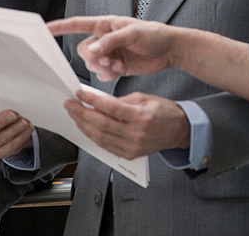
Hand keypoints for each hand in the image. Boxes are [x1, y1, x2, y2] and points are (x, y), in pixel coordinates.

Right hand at [48, 16, 176, 80]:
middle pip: (83, 50)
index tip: (44, 29)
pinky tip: (121, 71)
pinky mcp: (115, 67)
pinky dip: (108, 75)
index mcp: (105, 25)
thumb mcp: (132, 33)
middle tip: (109, 60)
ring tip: (118, 65)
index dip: (60, 27)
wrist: (169, 50)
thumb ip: (110, 41)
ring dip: (102, 68)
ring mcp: (109, 54)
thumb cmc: (154, 34)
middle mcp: (104, 39)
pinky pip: (101, 75)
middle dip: (93, 58)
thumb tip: (92, 50)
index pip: (78, 24)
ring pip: (91, 65)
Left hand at [65, 89, 189, 159]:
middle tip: (70, 104)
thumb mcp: (145, 98)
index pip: (111, 108)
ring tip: (74, 115)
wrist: (179, 131)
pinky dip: (93, 136)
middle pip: (101, 124)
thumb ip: (122, 101)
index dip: (92, 101)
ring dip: (84, 125)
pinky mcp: (130, 154)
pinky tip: (86, 127)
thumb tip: (99, 102)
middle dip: (82, 113)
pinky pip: (106, 146)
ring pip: (101, 137)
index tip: (79, 94)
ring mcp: (132, 147)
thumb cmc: (164, 111)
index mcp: (141, 117)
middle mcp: (136, 134)